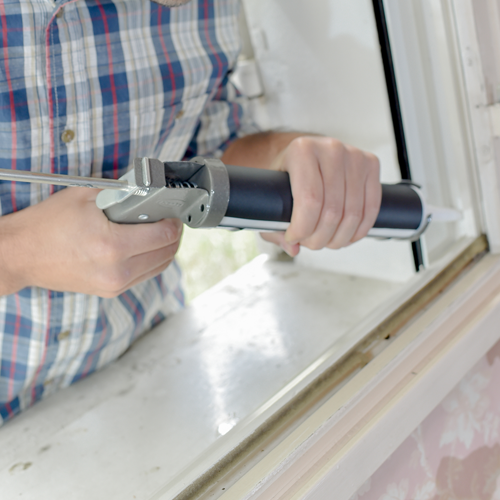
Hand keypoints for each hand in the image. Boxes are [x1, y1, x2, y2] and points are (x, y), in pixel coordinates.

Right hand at [0, 187, 182, 296]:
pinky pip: (143, 276)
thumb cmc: (48, 224)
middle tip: (169, 220)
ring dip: (164, 249)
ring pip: (159, 267)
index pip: (164, 236)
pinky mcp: (110, 291)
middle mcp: (117, 271)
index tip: (173, 213)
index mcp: (113, 247)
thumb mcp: (86, 197)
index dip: (174, 222)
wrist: (21, 255)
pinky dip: (150, 261)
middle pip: (167, 254)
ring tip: (158, 232)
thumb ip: (122, 194)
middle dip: (173, 235)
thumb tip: (148, 193)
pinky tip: (145, 247)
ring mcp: (114, 285)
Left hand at [261, 136, 380, 255]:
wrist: (304, 154)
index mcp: (302, 150)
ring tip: (326, 240)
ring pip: (352, 213)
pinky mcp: (371, 164)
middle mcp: (330, 149)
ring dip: (339, 237)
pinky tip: (346, 235)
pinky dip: (359, 230)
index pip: (309, 201)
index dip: (303, 228)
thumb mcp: (272, 197)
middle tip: (309, 242)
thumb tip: (292, 248)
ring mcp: (354, 155)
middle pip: (332, 210)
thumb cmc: (287, 174)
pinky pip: (371, 207)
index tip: (294, 237)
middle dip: (319, 237)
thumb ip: (275, 227)